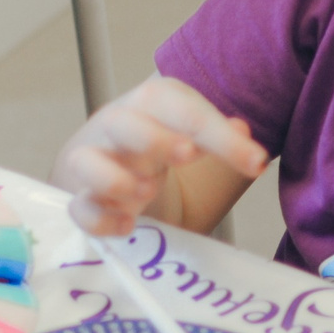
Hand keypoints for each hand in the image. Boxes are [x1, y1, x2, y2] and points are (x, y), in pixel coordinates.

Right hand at [51, 74, 266, 233]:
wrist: (104, 169)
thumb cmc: (153, 150)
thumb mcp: (188, 136)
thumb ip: (215, 135)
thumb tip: (242, 129)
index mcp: (147, 108)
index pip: (177, 106)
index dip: (216, 132)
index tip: (256, 162)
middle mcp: (114, 130)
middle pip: (122, 122)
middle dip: (155, 139)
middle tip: (189, 156)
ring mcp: (92, 165)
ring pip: (85, 162)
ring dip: (116, 179)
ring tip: (147, 193)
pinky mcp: (78, 201)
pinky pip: (79, 210)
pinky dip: (101, 220)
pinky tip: (128, 226)